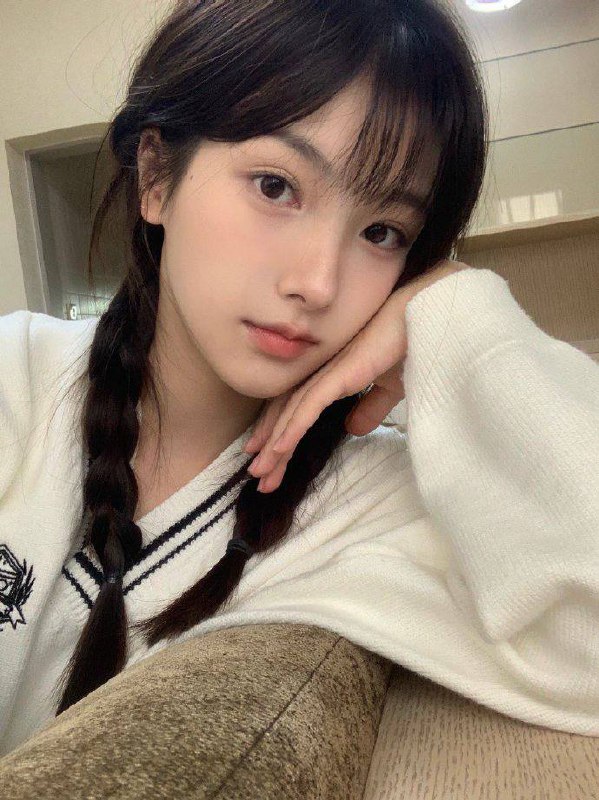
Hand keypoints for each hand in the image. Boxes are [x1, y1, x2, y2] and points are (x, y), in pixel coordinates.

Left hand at [244, 259, 470, 491]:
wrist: (425, 320)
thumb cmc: (409, 346)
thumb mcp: (389, 388)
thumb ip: (370, 407)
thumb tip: (353, 428)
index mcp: (331, 376)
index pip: (297, 408)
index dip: (281, 433)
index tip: (269, 460)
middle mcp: (322, 373)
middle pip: (287, 413)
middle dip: (271, 447)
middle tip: (257, 477)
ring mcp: (328, 373)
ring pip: (292, 413)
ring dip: (275, 445)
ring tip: (260, 473)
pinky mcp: (339, 374)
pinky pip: (309, 405)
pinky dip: (292, 428)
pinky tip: (278, 450)